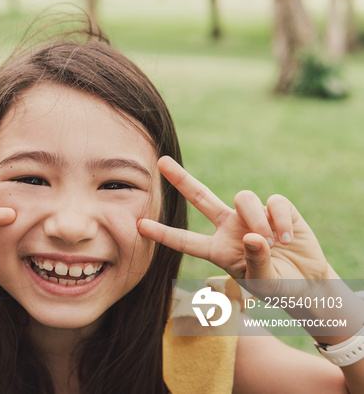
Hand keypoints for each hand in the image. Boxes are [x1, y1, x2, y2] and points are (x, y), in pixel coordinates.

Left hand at [138, 156, 328, 283]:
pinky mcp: (278, 209)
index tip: (139, 226)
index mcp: (218, 249)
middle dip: (181, 179)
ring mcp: (252, 216)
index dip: (163, 233)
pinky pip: (274, 202)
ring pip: (244, 198)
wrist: (309, 283)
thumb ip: (256, 262)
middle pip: (200, 197)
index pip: (185, 241)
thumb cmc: (278, 286)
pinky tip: (287, 237)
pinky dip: (280, 219)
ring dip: (257, 218)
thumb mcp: (263, 283)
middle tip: (162, 162)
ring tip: (272, 242)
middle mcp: (230, 228)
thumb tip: (253, 236)